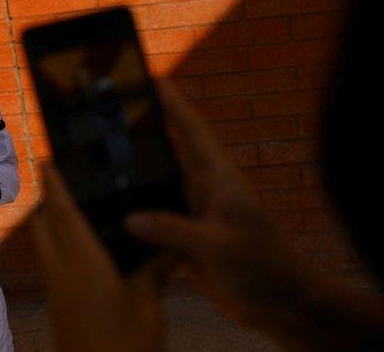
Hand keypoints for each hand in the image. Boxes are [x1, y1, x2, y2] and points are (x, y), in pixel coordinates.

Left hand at [32, 163, 167, 351]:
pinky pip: (53, 266)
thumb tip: (170, 244)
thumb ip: (155, 269)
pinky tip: (83, 253)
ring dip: (52, 226)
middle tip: (60, 183)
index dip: (54, 185)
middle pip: (43, 227)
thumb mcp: (149, 304)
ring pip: (45, 247)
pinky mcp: (59, 307)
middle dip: (47, 202)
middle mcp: (62, 273)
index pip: (63, 214)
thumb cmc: (126, 345)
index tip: (44, 161)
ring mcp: (57, 292)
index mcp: (84, 264)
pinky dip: (60, 248)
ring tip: (73, 211)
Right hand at [125, 80, 383, 349]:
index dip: (174, 104)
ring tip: (101, 161)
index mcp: (219, 180)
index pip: (193, 132)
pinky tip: (113, 216)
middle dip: (145, 134)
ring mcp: (196, 217)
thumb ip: (172, 229)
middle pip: (169, 155)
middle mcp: (205, 193)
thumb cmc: (264, 267)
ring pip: (160, 189)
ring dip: (136, 178)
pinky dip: (138, 218)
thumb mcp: (217, 245)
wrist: (282, 305)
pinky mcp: (189, 242)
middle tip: (111, 116)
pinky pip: (157, 223)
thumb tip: (130, 217)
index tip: (152, 79)